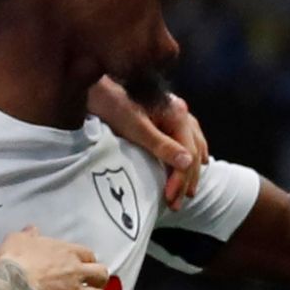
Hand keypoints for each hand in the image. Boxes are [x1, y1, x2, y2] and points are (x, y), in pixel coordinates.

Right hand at [0, 226, 107, 289]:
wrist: (10, 287)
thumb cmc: (14, 262)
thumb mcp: (17, 240)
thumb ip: (28, 235)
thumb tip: (31, 231)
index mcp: (67, 253)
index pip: (89, 255)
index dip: (88, 261)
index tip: (84, 266)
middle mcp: (76, 273)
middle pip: (101, 276)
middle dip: (98, 281)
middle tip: (91, 286)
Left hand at [87, 77, 207, 208]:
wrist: (96, 86)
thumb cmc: (113, 105)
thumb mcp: (136, 127)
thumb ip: (161, 144)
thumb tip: (188, 162)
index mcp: (177, 114)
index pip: (187, 153)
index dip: (181, 179)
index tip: (171, 199)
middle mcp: (181, 111)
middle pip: (192, 151)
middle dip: (186, 180)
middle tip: (176, 203)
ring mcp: (174, 111)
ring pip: (193, 144)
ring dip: (190, 169)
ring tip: (188, 190)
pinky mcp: (164, 114)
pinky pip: (186, 137)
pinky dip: (189, 153)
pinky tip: (192, 162)